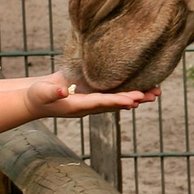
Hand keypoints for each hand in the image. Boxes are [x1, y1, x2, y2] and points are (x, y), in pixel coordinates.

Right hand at [23, 80, 158, 118]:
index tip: (134, 99)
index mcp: (78, 106)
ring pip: (118, 98)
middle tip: (153, 95)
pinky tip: (141, 87)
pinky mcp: (92, 93)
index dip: (117, 101)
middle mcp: (90, 106)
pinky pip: (113, 92)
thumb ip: (52, 92)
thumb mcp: (42, 93)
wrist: (37, 98)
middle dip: (135, 99)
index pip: (101, 103)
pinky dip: (127, 90)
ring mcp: (92, 100)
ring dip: (137, 96)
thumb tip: (63, 90)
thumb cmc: (37, 96)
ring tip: (156, 93)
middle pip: (116, 103)